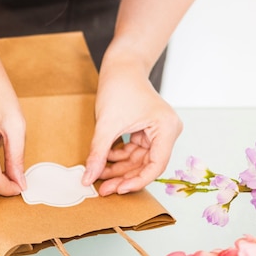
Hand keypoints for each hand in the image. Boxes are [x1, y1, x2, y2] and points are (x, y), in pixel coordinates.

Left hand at [82, 60, 181, 195]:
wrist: (121, 65)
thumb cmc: (119, 87)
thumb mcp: (106, 124)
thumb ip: (98, 153)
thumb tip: (88, 179)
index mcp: (167, 129)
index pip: (156, 165)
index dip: (136, 181)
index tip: (117, 190)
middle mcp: (167, 132)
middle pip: (147, 166)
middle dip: (124, 177)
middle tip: (102, 189)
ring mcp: (157, 132)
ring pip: (138, 161)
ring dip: (119, 169)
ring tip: (98, 178)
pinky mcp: (146, 131)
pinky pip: (133, 152)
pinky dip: (118, 157)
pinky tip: (102, 160)